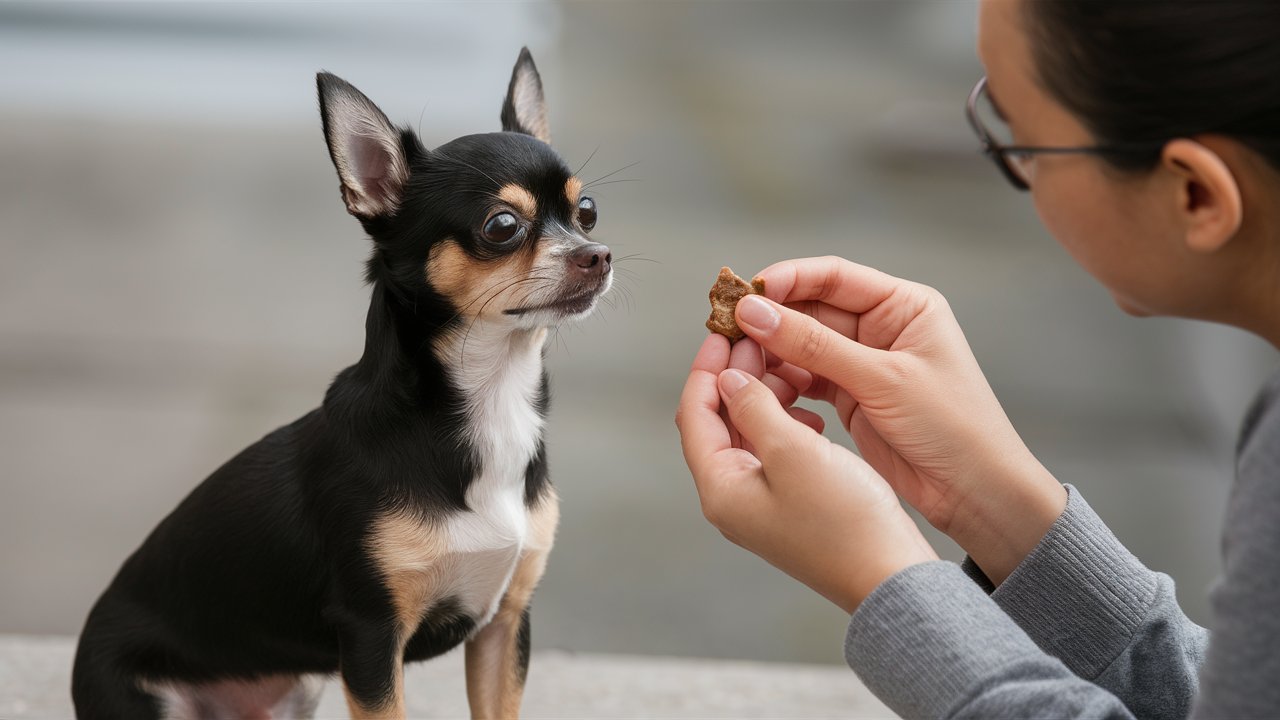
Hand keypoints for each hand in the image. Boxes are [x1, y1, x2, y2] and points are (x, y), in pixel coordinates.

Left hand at [676, 333, 937, 613]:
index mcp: (721, 488)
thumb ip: (754, 408)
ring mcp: (760, 503)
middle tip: (760, 340)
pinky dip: (786, 421)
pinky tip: (810, 411)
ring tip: (790, 369)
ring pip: (748, 432)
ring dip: (764, 396)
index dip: (706, 369)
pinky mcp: (789, 503)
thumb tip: (727, 379)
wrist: (889, 575)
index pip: (694, 415)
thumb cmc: (845, 522)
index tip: (723, 332)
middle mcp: (732, 497)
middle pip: (718, 421)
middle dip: (737, 377)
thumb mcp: (793, 451)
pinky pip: (774, 450)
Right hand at [737, 257, 1065, 584]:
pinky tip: (761, 390)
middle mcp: (882, 327)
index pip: (833, 276)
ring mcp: (864, 363)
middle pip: (812, 309)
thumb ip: (814, 345)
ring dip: (771, 354)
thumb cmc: (952, 427)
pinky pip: (807, 378)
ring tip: (740, 366)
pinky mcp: (852, 397)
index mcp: (903, 306)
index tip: (747, 294)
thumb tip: (756, 312)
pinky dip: (783, 383)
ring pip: (803, 346)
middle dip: (770, 320)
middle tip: (729, 332)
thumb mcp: (882, 380)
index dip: (788, 280)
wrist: (978, 493)